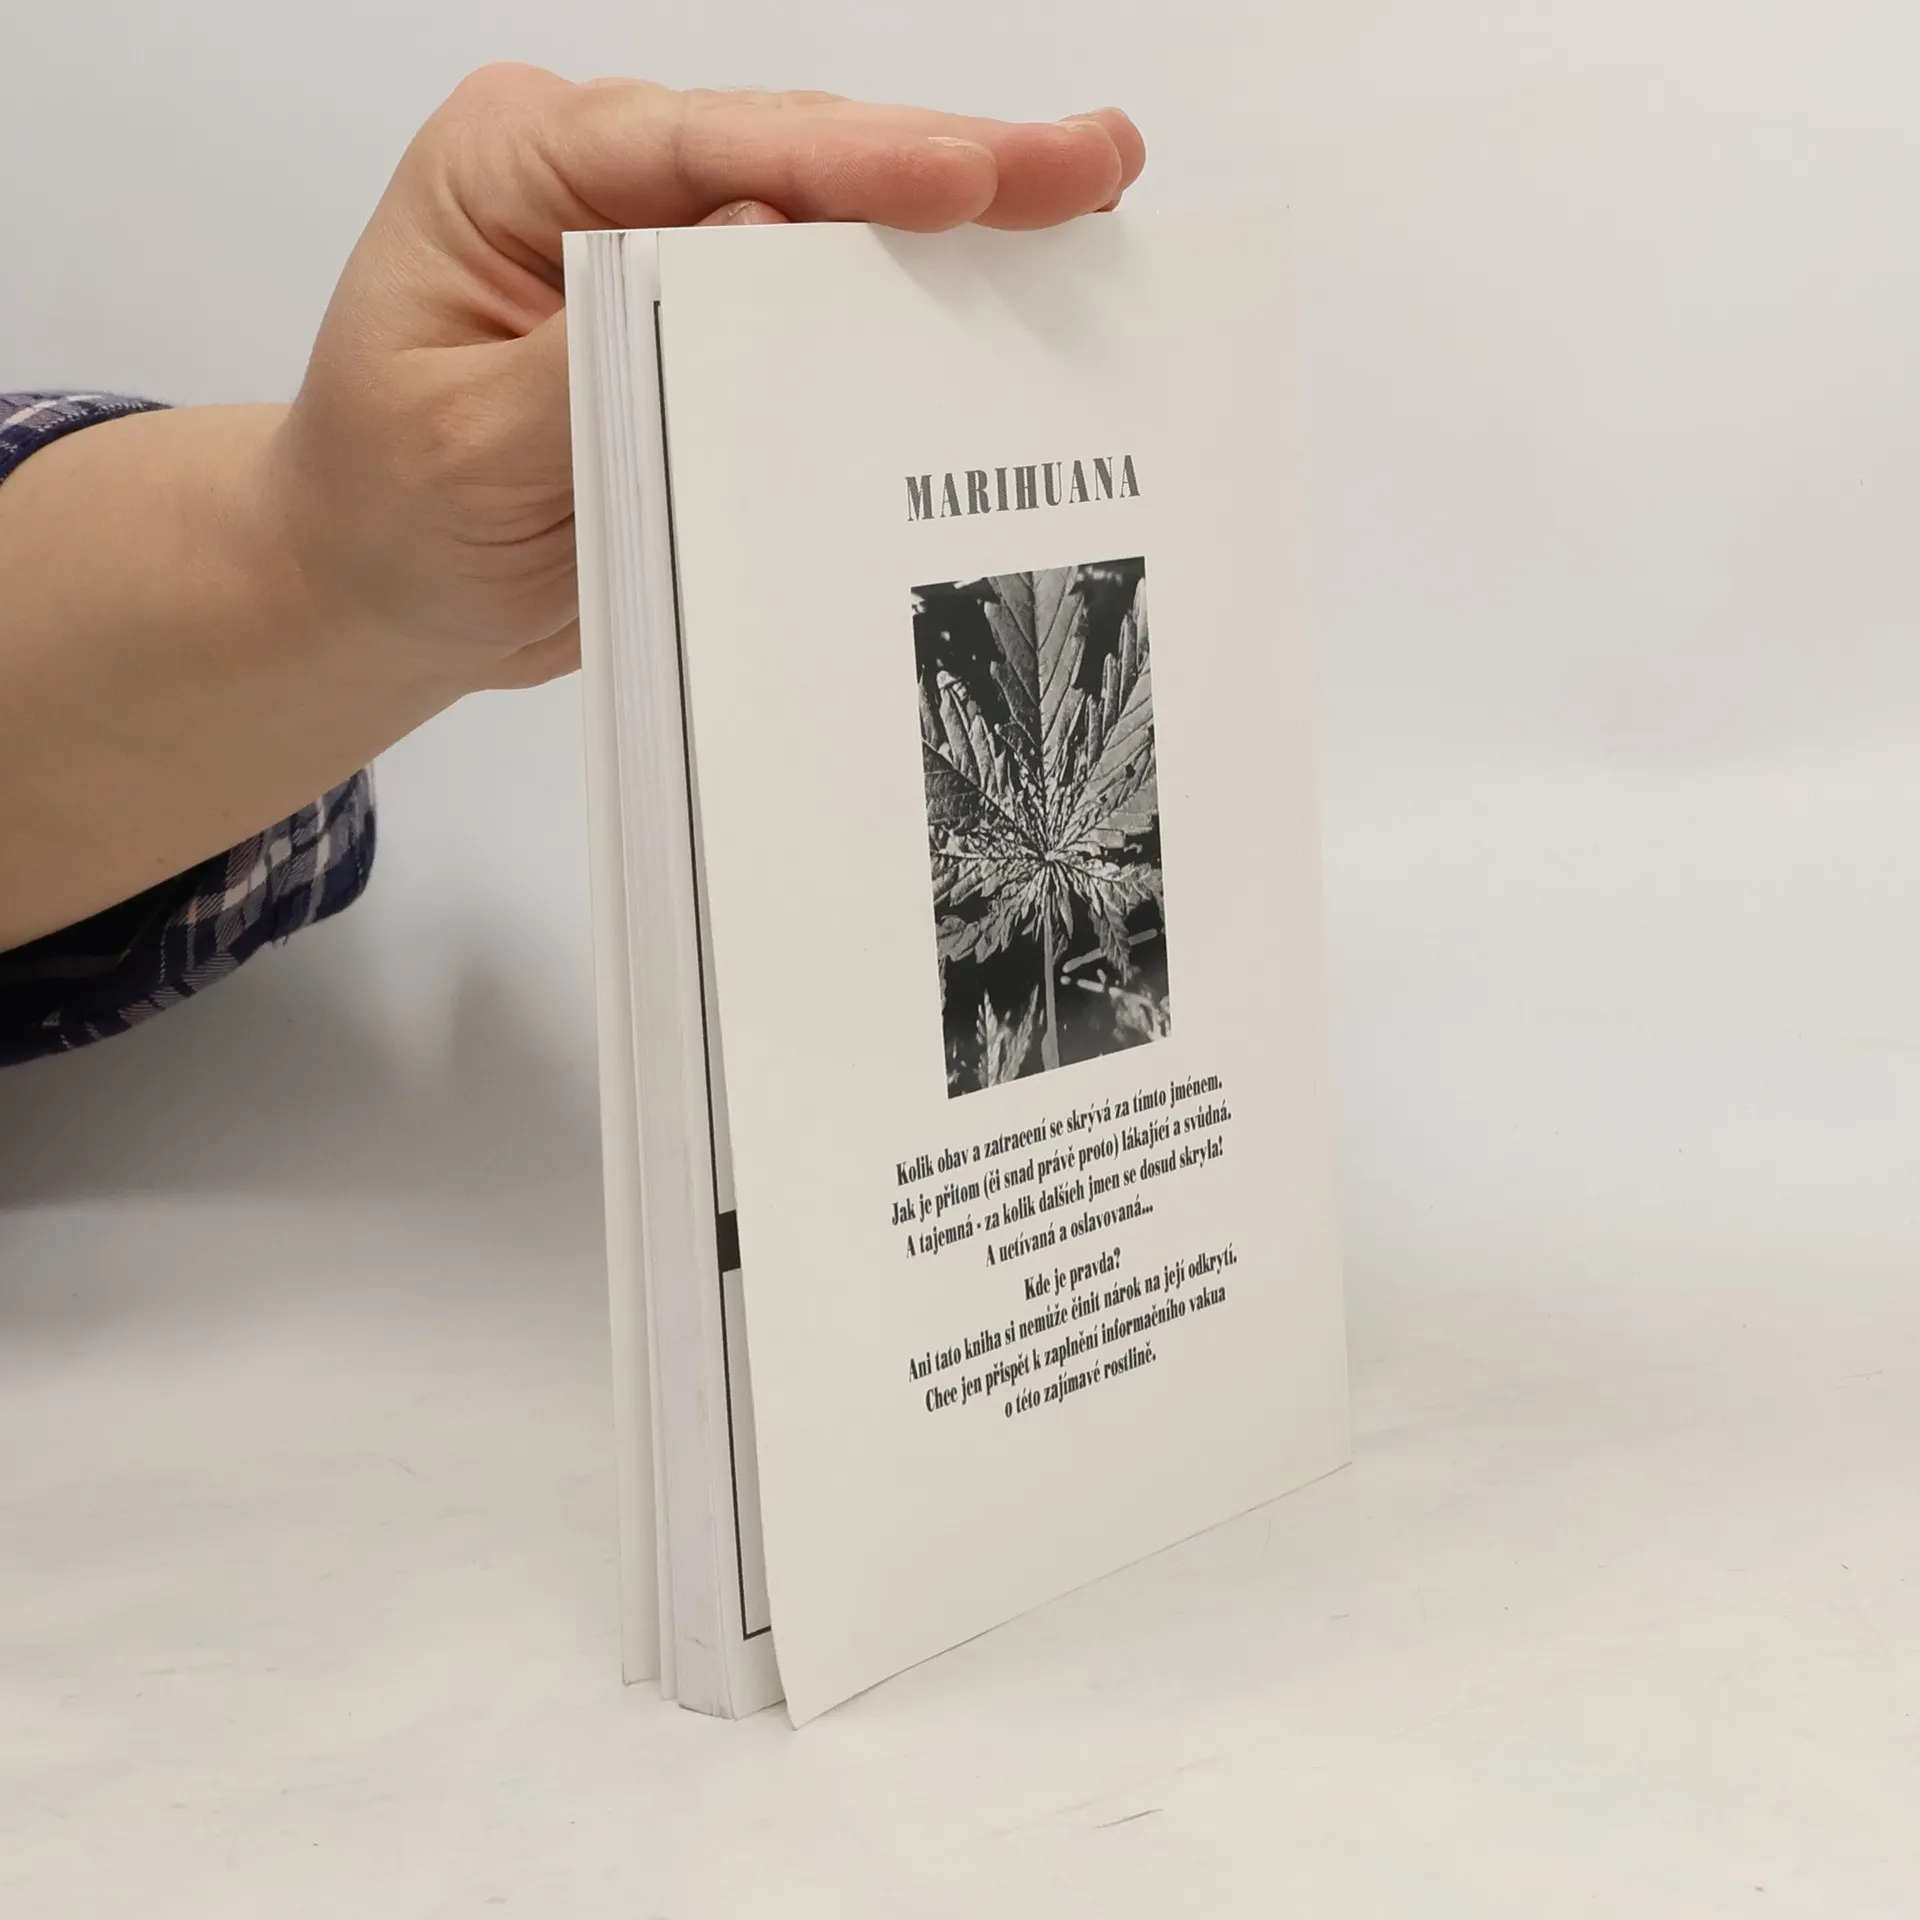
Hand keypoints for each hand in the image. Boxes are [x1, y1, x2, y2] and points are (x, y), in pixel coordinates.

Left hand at [274, 68, 1147, 695]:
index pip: (703, 148)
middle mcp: (600, 180)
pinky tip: (1016, 284)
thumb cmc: (389, 512)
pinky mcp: (711, 326)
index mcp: (515, 166)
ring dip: (962, 221)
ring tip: (1092, 199)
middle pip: (796, 154)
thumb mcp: (464, 446)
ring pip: (833, 217)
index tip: (967, 177)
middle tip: (1092, 164)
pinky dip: (921, 301)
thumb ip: (599, 352)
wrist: (380, 587)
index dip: (848, 162)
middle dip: (950, 165)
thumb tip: (760, 249)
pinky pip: (828, 304)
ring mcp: (666, 247)